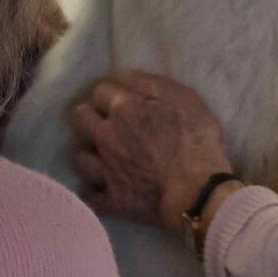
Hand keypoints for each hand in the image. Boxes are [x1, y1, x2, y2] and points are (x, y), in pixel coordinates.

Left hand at [70, 71, 233, 227]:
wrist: (197, 191)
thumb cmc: (196, 140)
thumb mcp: (183, 98)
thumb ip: (151, 83)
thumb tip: (125, 76)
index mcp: (123, 110)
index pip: (100, 92)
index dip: (111, 95)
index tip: (121, 101)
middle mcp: (106, 137)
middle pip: (81, 119)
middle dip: (90, 117)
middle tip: (106, 124)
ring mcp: (106, 171)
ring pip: (80, 158)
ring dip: (90, 155)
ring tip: (102, 158)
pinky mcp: (112, 200)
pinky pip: (90, 198)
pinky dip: (94, 193)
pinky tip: (100, 191)